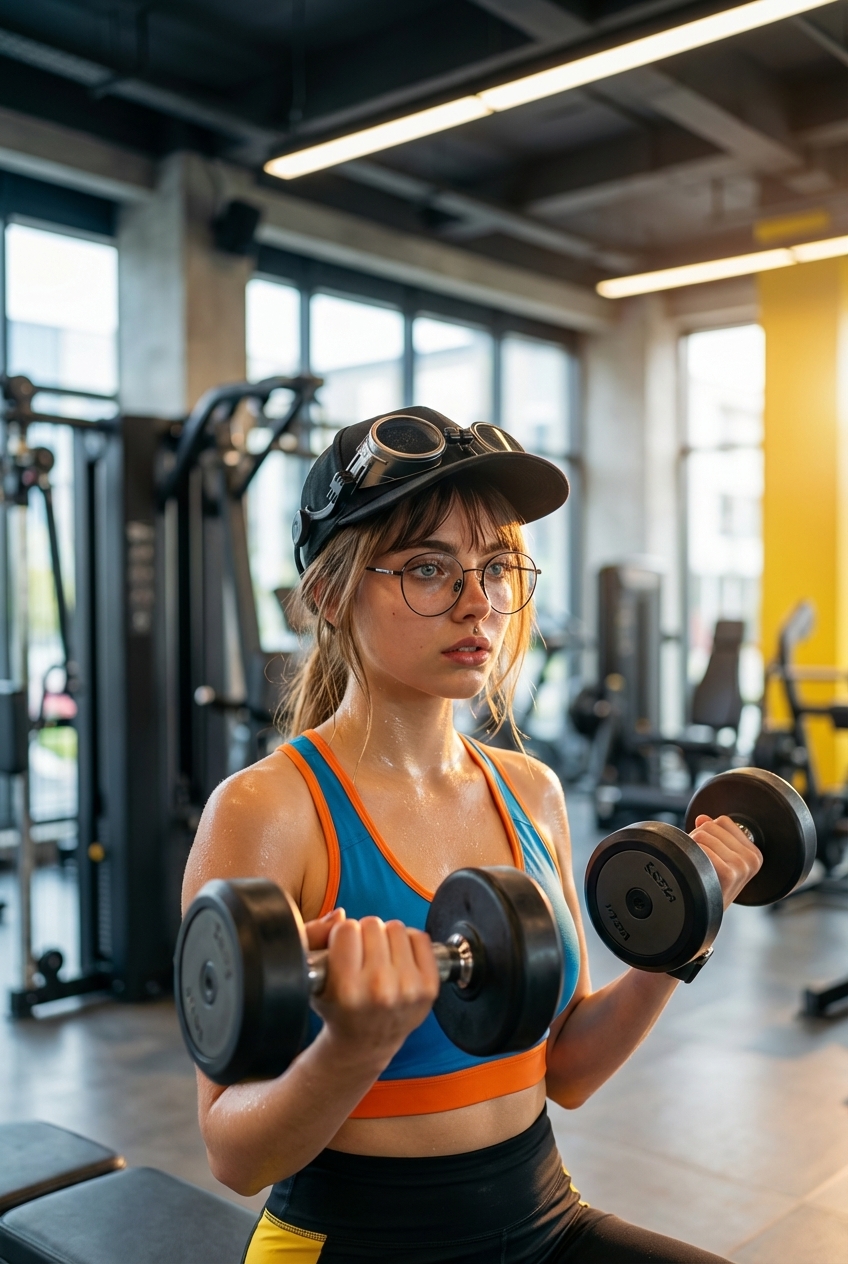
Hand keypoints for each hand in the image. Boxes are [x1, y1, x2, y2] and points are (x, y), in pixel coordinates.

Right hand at [309, 913, 439, 1068]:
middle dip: (364, 935)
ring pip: (396, 927)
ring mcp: (407, 989)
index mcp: (347, 989)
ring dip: (386, 937)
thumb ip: (314, 939)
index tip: (343, 949)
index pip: (346, 929)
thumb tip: (340, 915)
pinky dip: (409, 942)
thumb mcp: (312, 980)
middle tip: (362, 955)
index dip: (342, 936)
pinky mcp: (428, 988)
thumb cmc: (338, 1009)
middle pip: (372, 924)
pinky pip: (420, 938)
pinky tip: (398, 958)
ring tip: (380, 957)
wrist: (365, 1043)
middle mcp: (379, 989)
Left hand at [690, 815, 762, 907]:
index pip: (723, 821)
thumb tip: (703, 818)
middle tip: (701, 862)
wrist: (704, 917)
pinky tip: (697, 872)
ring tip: (698, 868)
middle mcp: (752, 859)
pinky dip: (692, 857)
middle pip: (711, 826)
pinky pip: (700, 848)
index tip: (710, 853)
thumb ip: (714, 835)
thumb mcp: (719, 859)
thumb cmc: (711, 888)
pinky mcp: (729, 873)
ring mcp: (742, 866)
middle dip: (699, 839)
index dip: (708, 833)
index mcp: (754, 854)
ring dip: (693, 848)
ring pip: (703, 834)